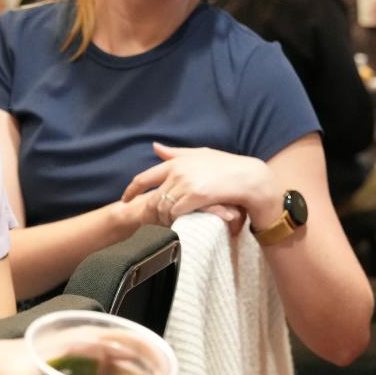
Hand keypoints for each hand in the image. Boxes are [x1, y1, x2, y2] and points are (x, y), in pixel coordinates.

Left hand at [121, 143, 281, 229]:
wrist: (251, 178)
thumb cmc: (227, 167)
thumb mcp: (200, 155)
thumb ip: (176, 154)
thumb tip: (155, 147)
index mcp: (176, 163)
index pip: (144, 177)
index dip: (131, 191)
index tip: (125, 200)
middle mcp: (178, 172)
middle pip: (152, 199)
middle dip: (150, 214)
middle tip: (152, 225)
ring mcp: (186, 184)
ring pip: (162, 208)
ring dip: (163, 221)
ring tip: (167, 227)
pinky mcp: (196, 196)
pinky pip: (176, 213)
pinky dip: (174, 222)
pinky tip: (178, 226)